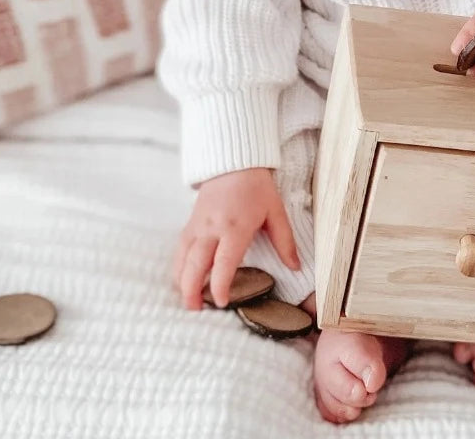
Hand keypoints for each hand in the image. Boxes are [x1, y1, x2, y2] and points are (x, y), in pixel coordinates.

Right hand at [172, 167, 299, 310]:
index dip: (220, 284)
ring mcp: (198, 224)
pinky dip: (178, 265)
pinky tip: (181, 279)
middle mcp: (212, 227)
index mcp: (236, 227)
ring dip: (182, 281)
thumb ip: (285, 241)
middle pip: (195, 263)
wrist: (234, 163)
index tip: (222, 302)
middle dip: (192, 289)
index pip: (224, 261)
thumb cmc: (257, 188)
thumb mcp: (276, 211)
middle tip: (196, 310)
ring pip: (183, 257)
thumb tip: (296, 267)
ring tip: (187, 300)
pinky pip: (180, 247)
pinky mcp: (190, 222)